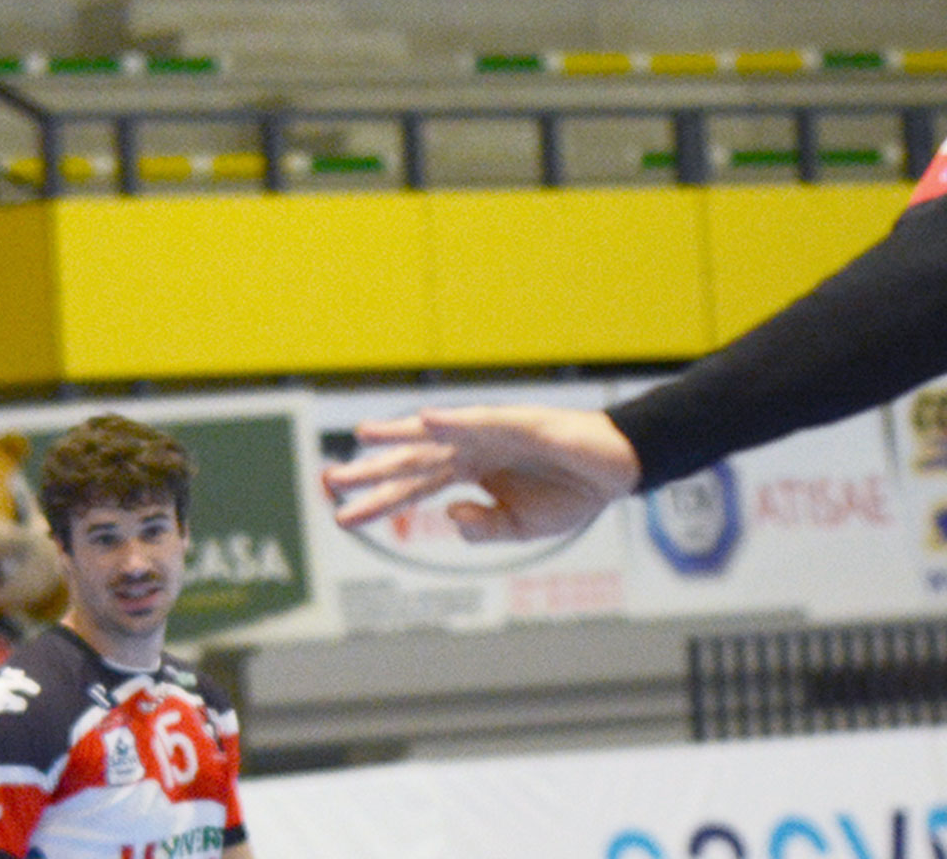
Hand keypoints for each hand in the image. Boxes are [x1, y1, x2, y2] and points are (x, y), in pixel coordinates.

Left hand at [323, 406, 642, 541]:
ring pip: (437, 436)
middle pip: (414, 461)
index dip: (378, 500)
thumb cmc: (571, 492)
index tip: (341, 516)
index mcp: (470, 472)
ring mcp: (493, 434)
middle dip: (373, 471)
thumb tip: (450, 515)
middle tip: (330, 481)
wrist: (617, 470)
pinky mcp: (520, 423)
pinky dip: (453, 420)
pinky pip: (481, 421)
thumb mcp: (519, 527)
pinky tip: (425, 421)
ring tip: (362, 437)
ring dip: (400, 435)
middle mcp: (472, 448)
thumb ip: (481, 527)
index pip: (415, 488)